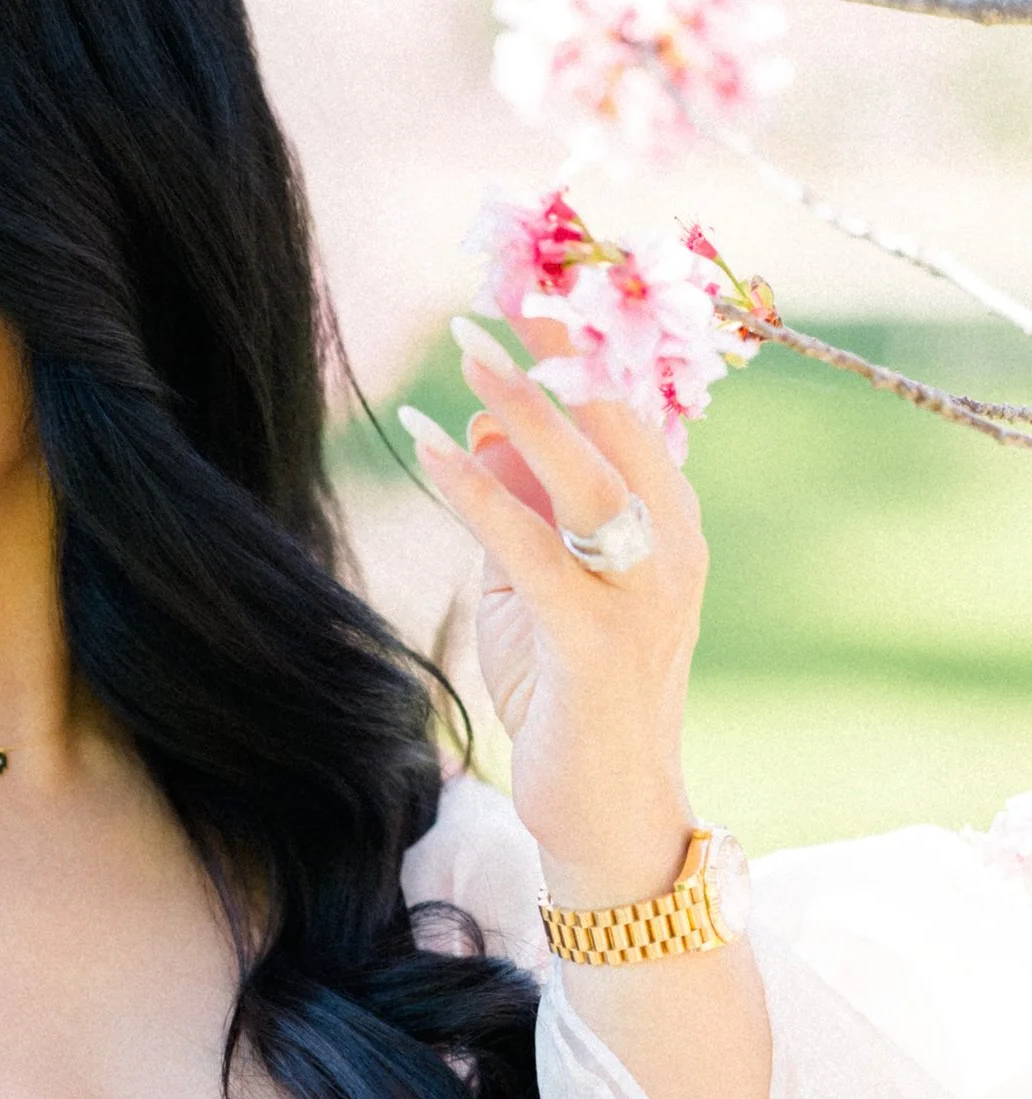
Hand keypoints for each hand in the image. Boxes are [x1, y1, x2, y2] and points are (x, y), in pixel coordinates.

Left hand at [400, 316, 704, 909]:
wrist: (611, 814)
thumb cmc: (574, 697)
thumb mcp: (544, 590)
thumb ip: (523, 512)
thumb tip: (481, 428)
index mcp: (671, 526)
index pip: (639, 411)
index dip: (592, 345)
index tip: (542, 284)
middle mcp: (671, 548)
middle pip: (620, 422)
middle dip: (561, 350)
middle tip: (501, 290)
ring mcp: (643, 594)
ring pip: (582, 473)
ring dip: (519, 405)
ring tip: (463, 347)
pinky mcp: (596, 640)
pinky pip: (529, 546)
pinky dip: (474, 492)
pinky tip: (426, 449)